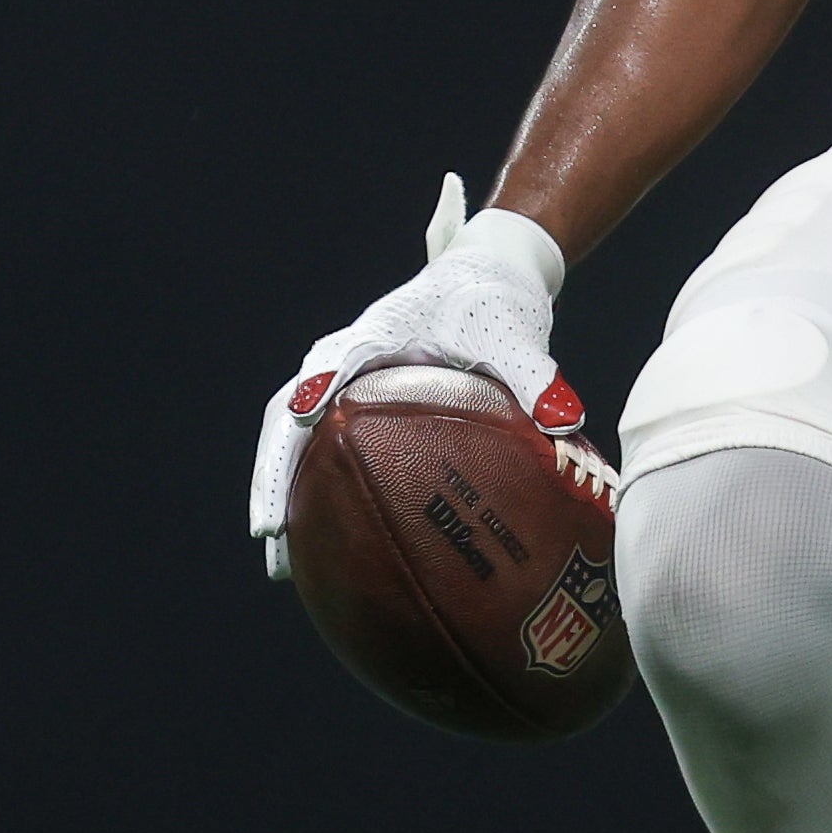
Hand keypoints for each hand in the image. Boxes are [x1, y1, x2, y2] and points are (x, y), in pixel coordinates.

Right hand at [248, 174, 575, 579]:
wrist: (487, 273)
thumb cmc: (494, 299)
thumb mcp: (517, 332)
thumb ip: (536, 375)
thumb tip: (563, 423)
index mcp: (374, 334)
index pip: (326, 369)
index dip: (306, 406)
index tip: (296, 441)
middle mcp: (345, 356)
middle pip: (286, 412)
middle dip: (273, 471)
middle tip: (268, 532)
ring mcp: (344, 379)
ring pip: (292, 433)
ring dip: (282, 487)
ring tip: (280, 559)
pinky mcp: (355, 401)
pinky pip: (321, 446)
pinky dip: (313, 488)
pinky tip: (326, 542)